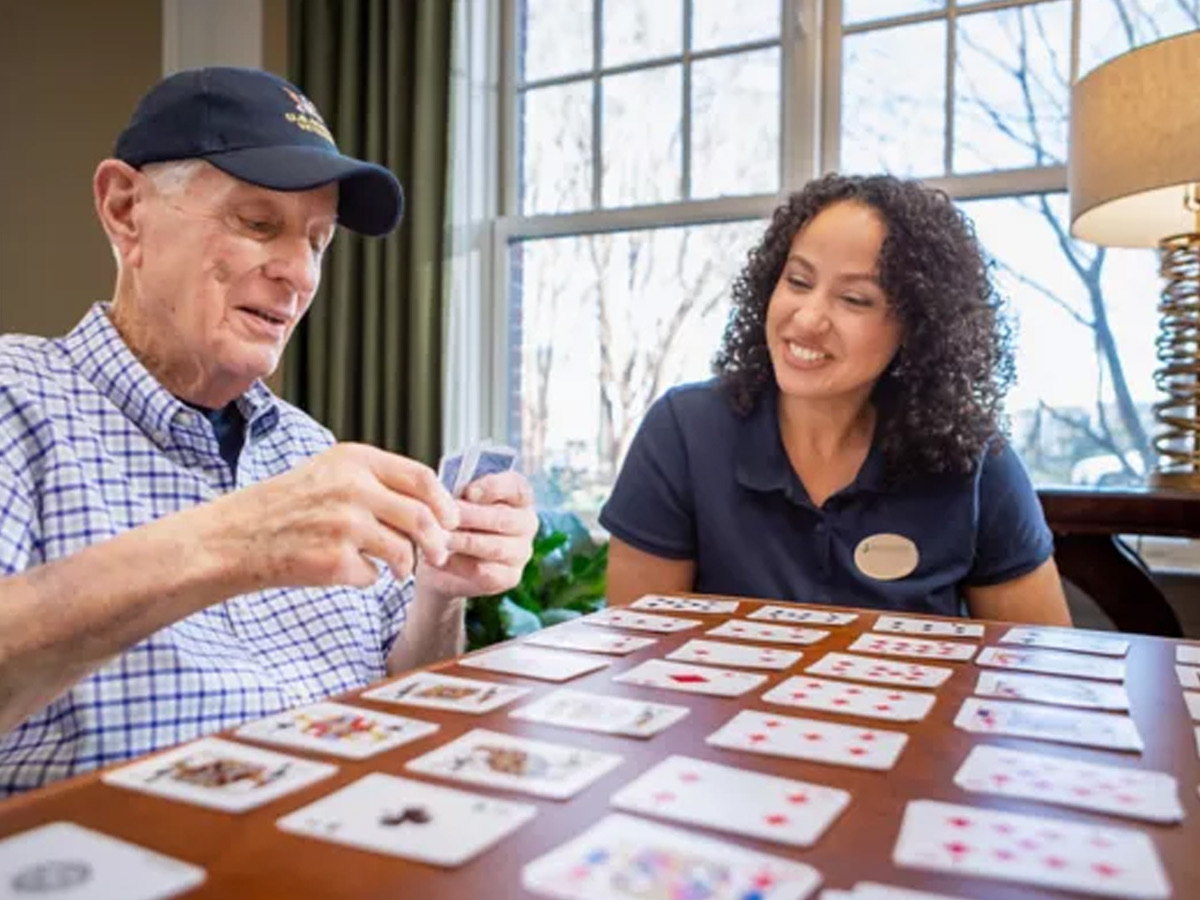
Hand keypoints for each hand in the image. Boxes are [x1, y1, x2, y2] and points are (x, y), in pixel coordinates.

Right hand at [191, 442, 458, 590]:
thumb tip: (434, 504)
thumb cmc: (288, 507)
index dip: (444, 503)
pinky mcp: (335, 560)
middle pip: (421, 517)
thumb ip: (378, 481)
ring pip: (403, 550)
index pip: (422, 478)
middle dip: (438, 542)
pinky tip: (344, 569)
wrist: (236, 537)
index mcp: (355, 459)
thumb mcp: (331, 473)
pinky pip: (373, 575)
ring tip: (394, 569)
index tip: (451, 521)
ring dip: (404, 565)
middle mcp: (353, 487)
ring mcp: (344, 524)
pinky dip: (366, 578)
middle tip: (437, 555)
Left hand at [417, 470, 537, 599]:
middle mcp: (527, 523)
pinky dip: (460, 565)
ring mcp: (521, 552)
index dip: (495, 488)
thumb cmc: (453, 520)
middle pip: (504, 519)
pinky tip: (442, 559)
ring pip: (495, 547)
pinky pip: (486, 571)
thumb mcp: (456, 500)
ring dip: (463, 542)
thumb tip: (454, 497)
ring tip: (439, 539)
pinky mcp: (510, 577)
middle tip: (443, 518)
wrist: (442, 560)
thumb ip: (460, 495)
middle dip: (470, 517)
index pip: (518, 488)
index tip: (469, 493)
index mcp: (519, 497)